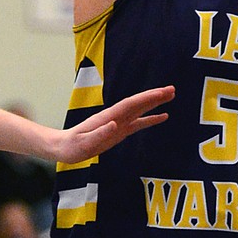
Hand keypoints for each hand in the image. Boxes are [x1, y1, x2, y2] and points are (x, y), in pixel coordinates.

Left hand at [50, 86, 173, 163]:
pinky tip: (162, 116)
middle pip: (138, 103)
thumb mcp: (84, 143)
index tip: (161, 92)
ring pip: (140, 110)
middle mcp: (115, 117)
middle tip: (172, 89)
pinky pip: (138, 123)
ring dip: (155, 103)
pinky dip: (151, 119)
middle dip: (154, 96)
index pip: (131, 105)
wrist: (64, 147)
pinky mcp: (119, 131)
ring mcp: (118, 123)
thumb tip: (115, 124)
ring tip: (170, 96)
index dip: (146, 98)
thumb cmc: (73, 146)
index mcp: (108, 117)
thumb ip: (99, 134)